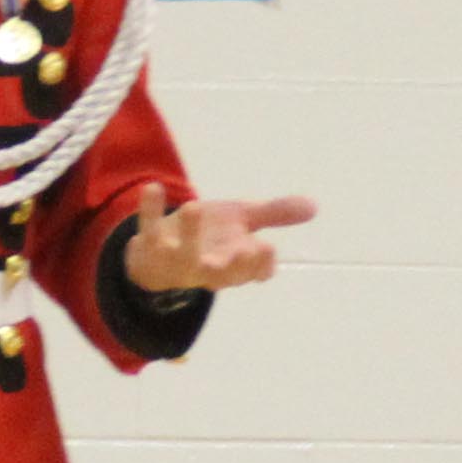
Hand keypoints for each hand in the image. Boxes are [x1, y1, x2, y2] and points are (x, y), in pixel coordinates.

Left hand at [124, 193, 317, 294]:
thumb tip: (313, 206)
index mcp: (234, 266)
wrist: (157, 255)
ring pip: (183, 254)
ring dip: (189, 232)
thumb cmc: (210, 238)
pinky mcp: (149, 247)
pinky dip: (148, 210)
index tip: (268, 249)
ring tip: (194, 205)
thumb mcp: (243, 222)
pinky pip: (148, 230)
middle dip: (233, 264)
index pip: (252, 271)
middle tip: (244, 249)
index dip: (260, 264)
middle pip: (221, 274)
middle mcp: (206, 269)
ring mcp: (176, 260)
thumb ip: (275, 214)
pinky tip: (152, 188)